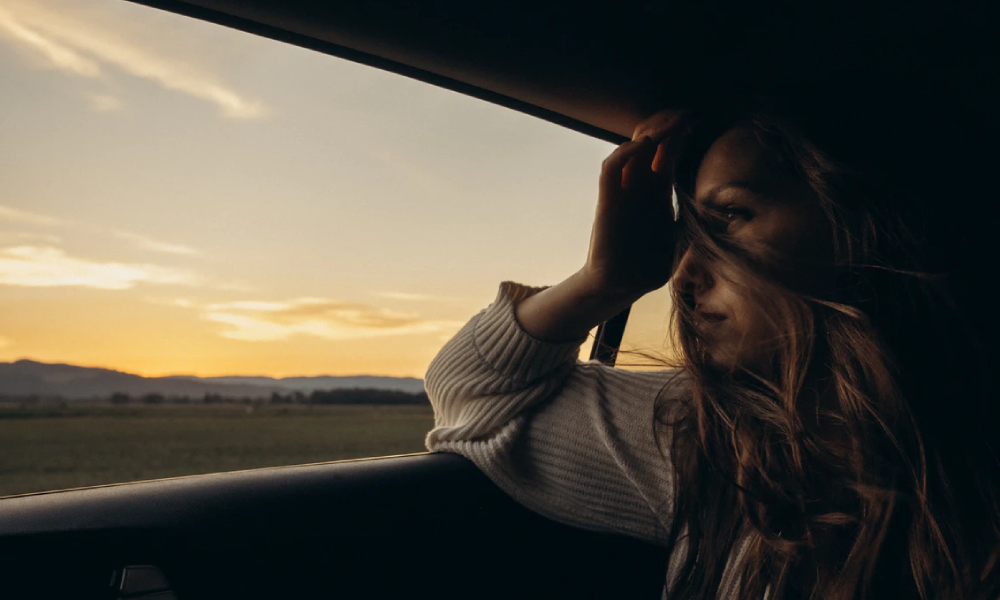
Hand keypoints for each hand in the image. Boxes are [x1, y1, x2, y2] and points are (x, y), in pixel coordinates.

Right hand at [583, 110, 687, 299]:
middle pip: (650, 142)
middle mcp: (639, 186)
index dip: (681, 133)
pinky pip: (611, 170)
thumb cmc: (648, 266)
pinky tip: (643, 145)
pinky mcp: (607, 203)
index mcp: (658, 192)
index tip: (700, 118)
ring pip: (631, 148)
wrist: (620, 286)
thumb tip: (730, 221)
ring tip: (670, 122)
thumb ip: (696, 226)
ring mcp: (623, 192)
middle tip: (686, 112)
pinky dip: (624, 154)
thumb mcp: (681, 241)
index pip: (668, 151)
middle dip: (668, 124)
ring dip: (649, 132)